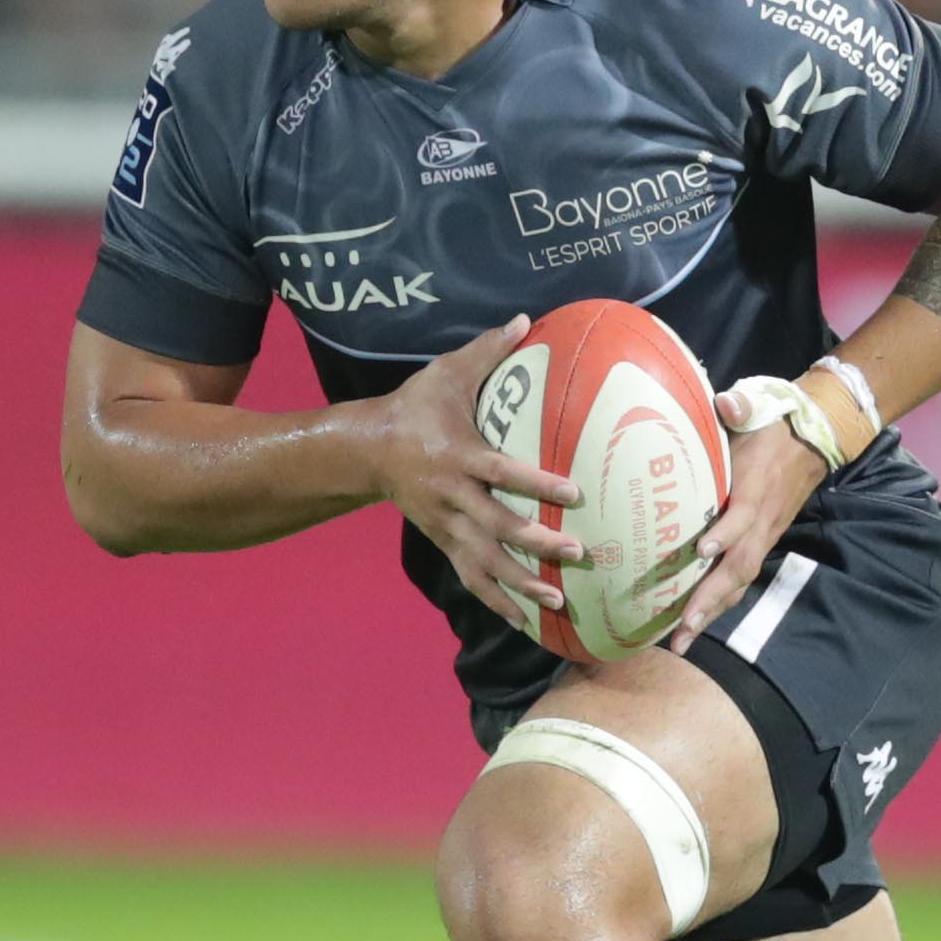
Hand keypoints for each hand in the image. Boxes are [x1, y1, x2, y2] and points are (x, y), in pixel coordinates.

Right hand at [366, 318, 576, 630]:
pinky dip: (497, 601)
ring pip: (485, 561)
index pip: (501, 472)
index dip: (535, 484)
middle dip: (536, 543)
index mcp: (457, 456)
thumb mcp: (446, 373)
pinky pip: (471, 577)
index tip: (572, 493)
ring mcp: (445, 525)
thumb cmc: (414, 407)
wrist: (365, 450)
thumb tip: (526, 318)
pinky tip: (526, 622)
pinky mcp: (443, 541)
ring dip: (521, 582)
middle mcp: (452, 497)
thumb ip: (488, 350)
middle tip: (576, 553)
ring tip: (557, 599)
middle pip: (497, 526)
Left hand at [666, 381, 830, 640]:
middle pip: (739, 564)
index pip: (742, 515)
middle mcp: (762, 520)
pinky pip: (740, 579)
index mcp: (756, 487)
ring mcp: (763, 536)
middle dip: (711, 596)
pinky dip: (719, 603)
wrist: (812, 440)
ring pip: (739, 580)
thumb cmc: (773, 426)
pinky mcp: (760, 543)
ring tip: (682, 640)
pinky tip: (694, 625)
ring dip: (712, 611)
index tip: (701, 550)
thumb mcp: (760, 407)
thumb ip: (742, 406)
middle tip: (683, 624)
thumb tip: (728, 402)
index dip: (725, 533)